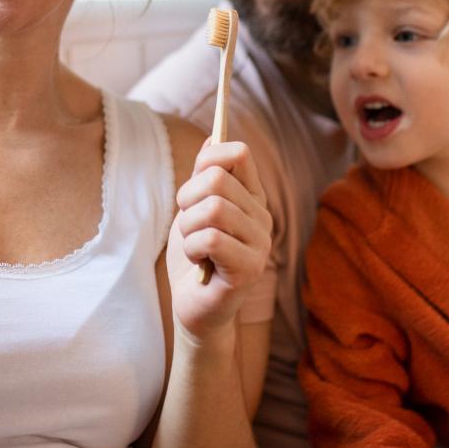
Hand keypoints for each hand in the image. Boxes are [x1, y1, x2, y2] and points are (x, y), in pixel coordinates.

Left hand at [167, 139, 270, 340]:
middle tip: (187, 224)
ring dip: (187, 228)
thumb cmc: (195, 259)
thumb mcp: (194, 210)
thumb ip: (205, 176)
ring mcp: (260, 243)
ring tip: (194, 246)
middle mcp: (262, 217)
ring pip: (212, 208)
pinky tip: (200, 263)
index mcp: (252, 198)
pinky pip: (211, 239)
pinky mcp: (250, 268)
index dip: (208, 159)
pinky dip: (192, 249)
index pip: (238, 153)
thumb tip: (213, 138)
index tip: (194, 182)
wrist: (195, 309)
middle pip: (216, 179)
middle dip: (186, 199)